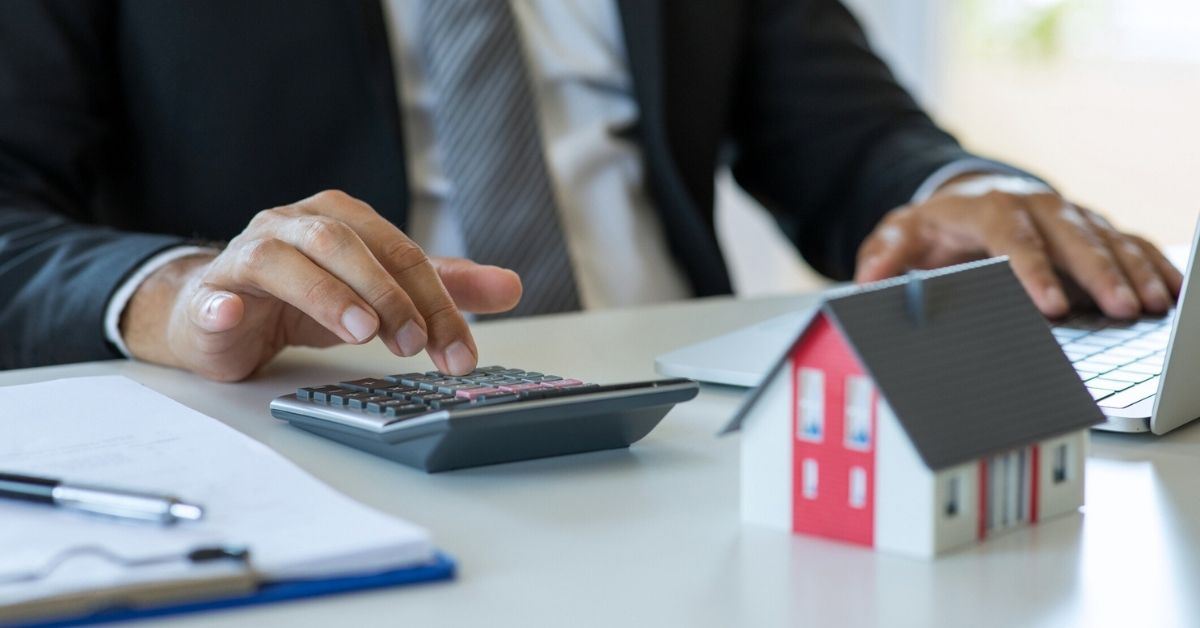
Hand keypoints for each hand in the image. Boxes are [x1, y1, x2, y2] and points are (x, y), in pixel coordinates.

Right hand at [120, 190, 521, 380]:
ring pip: (285, 260)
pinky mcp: (211, 293)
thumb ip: (442, 286)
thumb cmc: (308, 294)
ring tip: (360, 331)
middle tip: (415, 342)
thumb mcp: (381, 289)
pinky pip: (214, 294)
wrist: (227, 311)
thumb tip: (512, 286)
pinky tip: (235, 317)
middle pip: (346, 246)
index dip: (435, 301)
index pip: (400, 253)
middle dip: (388, 295)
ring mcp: (248, 254)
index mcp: (343, 219)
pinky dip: (224, 306)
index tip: (459, 351)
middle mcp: (296, 226)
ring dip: (326, 294)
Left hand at [854, 176, 1181, 318]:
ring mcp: (1068, 215)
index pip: (1011, 237)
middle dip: (1098, 273)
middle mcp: (1035, 206)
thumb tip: (867, 280)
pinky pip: (1128, 241)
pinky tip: (1170, 290)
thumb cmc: (935, 228)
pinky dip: (1151, 263)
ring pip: (1107, 238)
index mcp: (988, 208)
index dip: (1032, 270)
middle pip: (1071, 236)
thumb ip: (884, 256)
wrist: (966, 199)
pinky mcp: (1091, 227)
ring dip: (1131, 271)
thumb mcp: (900, 235)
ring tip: (1150, 306)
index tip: (1049, 306)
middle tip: (1120, 308)